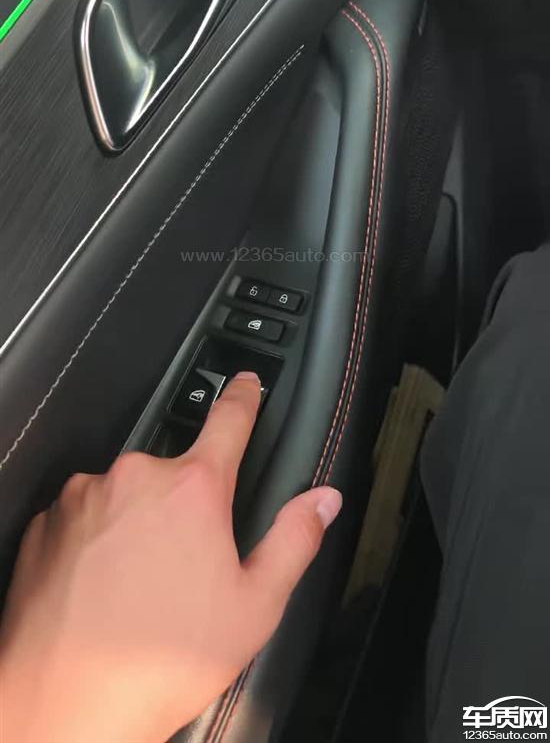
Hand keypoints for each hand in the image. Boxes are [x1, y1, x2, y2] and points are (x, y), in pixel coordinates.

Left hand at [0, 372, 341, 742]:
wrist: (65, 706)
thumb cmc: (160, 660)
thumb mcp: (256, 605)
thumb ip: (295, 539)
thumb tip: (323, 501)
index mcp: (194, 489)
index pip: (229, 419)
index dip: (244, 397)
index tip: (247, 383)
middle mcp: (136, 478)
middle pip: (175, 473)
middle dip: (185, 506)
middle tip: (187, 566)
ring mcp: (84, 497)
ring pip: (127, 495)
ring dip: (138, 523)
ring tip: (140, 588)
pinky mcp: (45, 522)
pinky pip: (84, 517)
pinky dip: (97, 542)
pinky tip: (104, 590)